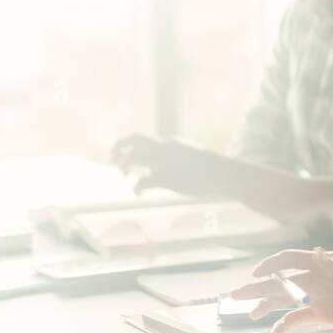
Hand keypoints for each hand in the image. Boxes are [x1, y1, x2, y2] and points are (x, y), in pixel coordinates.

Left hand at [110, 133, 232, 197]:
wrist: (220, 173)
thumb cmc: (208, 165)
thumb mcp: (190, 152)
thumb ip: (175, 153)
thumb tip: (169, 158)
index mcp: (168, 141)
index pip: (141, 139)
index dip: (127, 144)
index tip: (121, 151)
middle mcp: (162, 148)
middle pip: (132, 141)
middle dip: (118, 147)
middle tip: (112, 157)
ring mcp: (162, 162)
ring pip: (131, 159)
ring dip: (123, 166)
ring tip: (124, 173)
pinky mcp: (165, 178)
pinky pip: (141, 182)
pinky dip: (136, 188)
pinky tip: (138, 193)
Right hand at [229, 247, 332, 332]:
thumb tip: (313, 253)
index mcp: (325, 264)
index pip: (291, 260)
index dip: (272, 265)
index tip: (257, 273)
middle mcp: (318, 280)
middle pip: (281, 282)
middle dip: (258, 287)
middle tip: (235, 294)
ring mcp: (320, 298)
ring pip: (285, 301)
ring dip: (266, 306)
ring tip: (249, 315)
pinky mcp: (326, 315)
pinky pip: (299, 320)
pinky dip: (285, 326)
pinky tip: (274, 332)